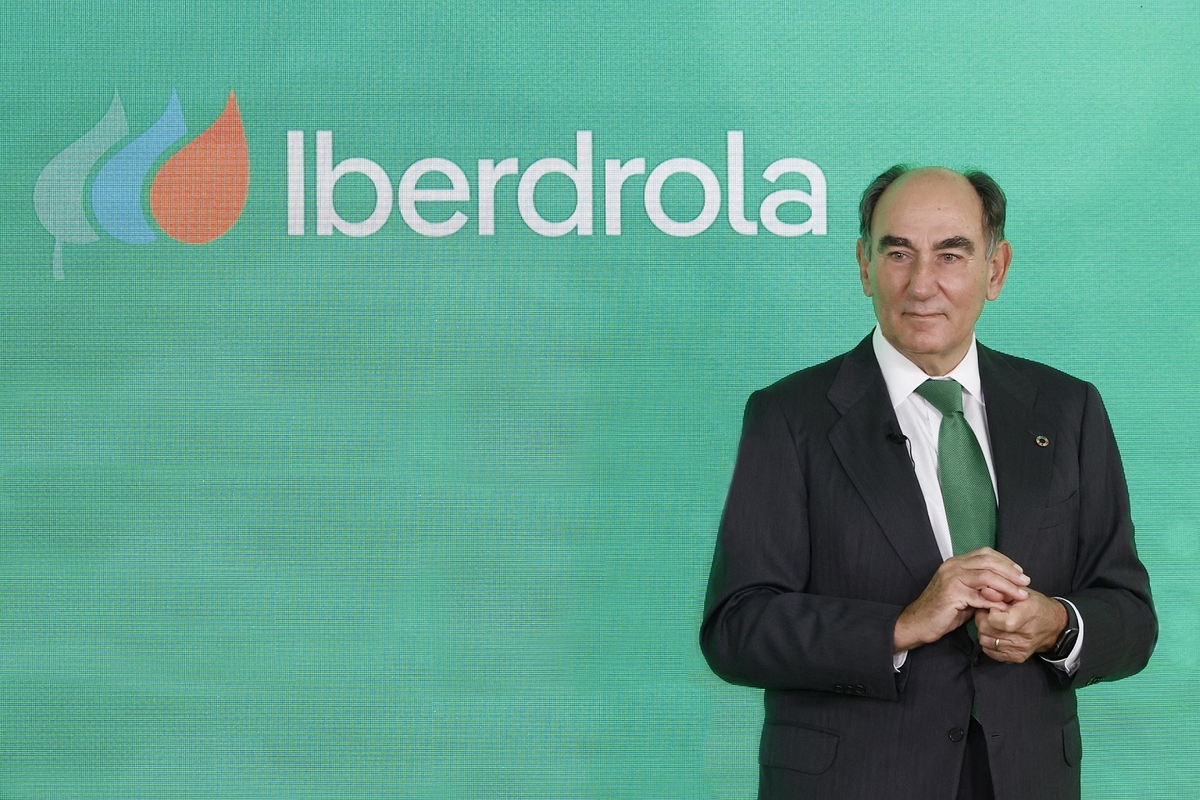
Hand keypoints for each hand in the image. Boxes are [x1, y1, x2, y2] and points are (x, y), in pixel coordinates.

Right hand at [893, 547, 1030, 652]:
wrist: (918, 623)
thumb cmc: (942, 610)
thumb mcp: (965, 594)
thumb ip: (981, 588)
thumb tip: (1006, 590)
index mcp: (955, 563)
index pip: (985, 553)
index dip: (1005, 561)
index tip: (1020, 573)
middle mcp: (953, 566)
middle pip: (988, 560)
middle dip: (1010, 572)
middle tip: (1025, 582)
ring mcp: (951, 578)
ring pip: (986, 576)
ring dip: (1007, 586)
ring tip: (1021, 595)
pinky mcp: (951, 594)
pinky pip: (979, 596)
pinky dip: (995, 602)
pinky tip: (1005, 608)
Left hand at [976, 590, 1067, 663]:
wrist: (1055, 626)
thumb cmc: (1037, 606)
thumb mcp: (1022, 592)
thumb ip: (1001, 590)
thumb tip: (984, 591)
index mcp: (1026, 616)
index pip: (995, 620)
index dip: (989, 613)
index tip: (993, 608)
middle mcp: (1024, 636)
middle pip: (986, 631)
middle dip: (982, 620)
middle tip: (987, 614)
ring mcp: (1021, 649)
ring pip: (985, 642)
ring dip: (984, 632)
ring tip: (992, 623)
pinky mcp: (1017, 657)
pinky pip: (991, 653)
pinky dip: (989, 643)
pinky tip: (995, 634)